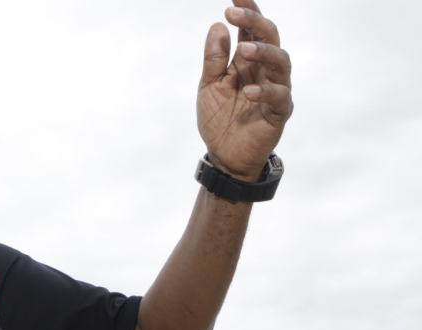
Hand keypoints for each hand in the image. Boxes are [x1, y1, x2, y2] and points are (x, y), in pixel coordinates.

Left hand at [198, 0, 292, 180]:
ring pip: (281, 62)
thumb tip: (218, 25)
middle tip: (235, 12)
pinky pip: (280, 97)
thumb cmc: (218, 118)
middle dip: (254, 22)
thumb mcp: (209, 86)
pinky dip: (265, 92)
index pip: (251, 31)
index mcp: (247, 61)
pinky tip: (248, 90)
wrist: (223, 155)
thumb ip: (214, 59)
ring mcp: (276, 89)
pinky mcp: (280, 112)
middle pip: (270, 38)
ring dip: (264, 52)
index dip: (247, 11)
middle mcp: (265, 70)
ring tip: (244, 49)